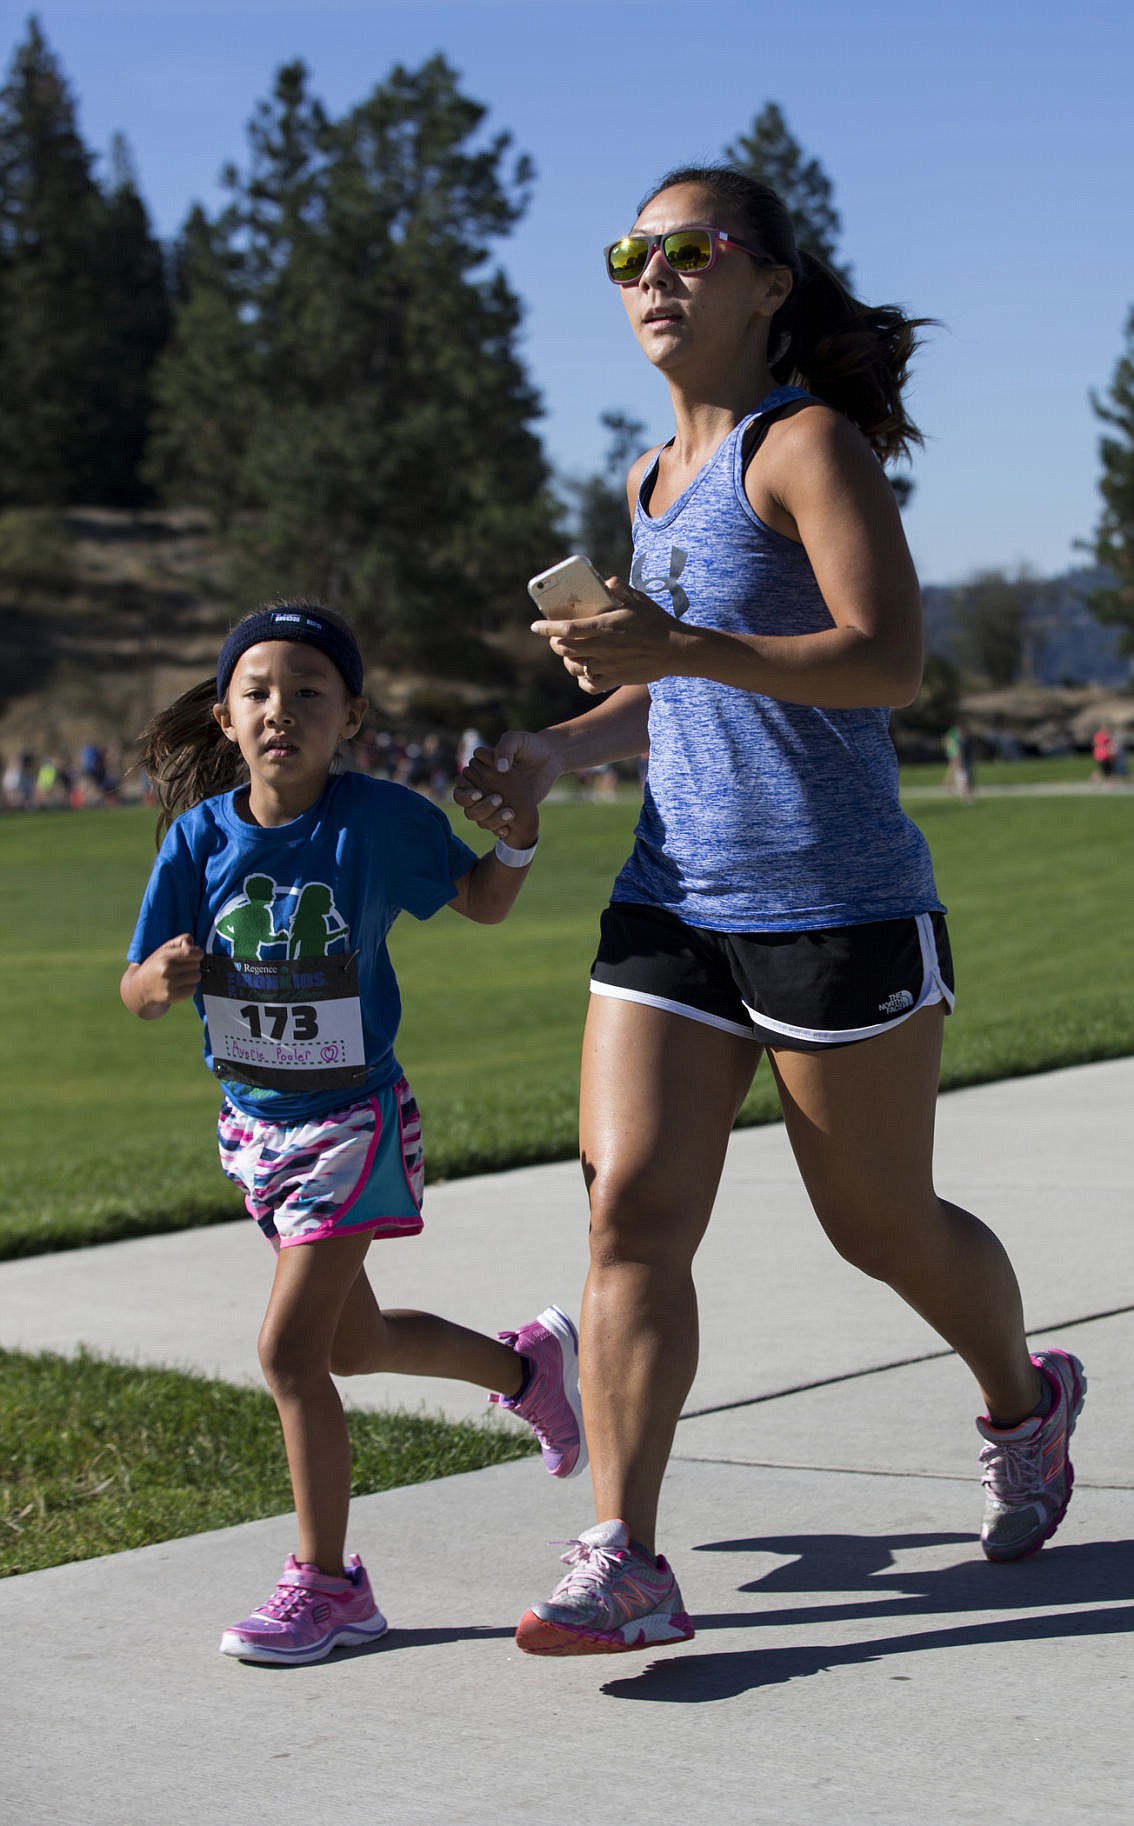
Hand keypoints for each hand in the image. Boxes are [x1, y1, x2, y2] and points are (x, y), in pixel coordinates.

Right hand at [141, 934, 202, 1008]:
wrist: (139, 988)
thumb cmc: (156, 965)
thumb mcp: (164, 949)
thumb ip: (180, 941)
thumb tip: (193, 943)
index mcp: (164, 957)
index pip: (191, 953)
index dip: (198, 953)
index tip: (195, 955)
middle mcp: (166, 970)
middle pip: (196, 965)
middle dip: (192, 965)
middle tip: (181, 967)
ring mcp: (168, 984)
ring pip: (196, 977)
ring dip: (191, 976)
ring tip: (180, 976)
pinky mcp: (171, 996)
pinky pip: (193, 989)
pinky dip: (189, 987)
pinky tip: (179, 985)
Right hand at [454, 732, 561, 837]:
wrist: (551, 758)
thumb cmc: (530, 746)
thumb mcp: (516, 740)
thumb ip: (505, 749)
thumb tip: (499, 768)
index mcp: (479, 769)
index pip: (461, 784)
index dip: (465, 792)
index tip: (479, 792)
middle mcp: (484, 785)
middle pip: (467, 804)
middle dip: (478, 807)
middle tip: (498, 800)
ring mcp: (495, 799)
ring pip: (480, 817)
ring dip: (491, 818)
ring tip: (510, 813)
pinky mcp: (509, 809)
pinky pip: (496, 825)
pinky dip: (499, 828)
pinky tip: (509, 828)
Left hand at [532, 580, 683, 694]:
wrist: (676, 649)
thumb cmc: (657, 622)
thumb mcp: (639, 599)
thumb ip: (620, 588)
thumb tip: (607, 582)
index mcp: (604, 627)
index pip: (566, 629)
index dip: (547, 628)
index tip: (535, 626)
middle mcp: (602, 648)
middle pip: (566, 649)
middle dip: (556, 644)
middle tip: (556, 639)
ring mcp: (608, 666)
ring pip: (575, 667)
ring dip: (568, 661)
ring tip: (570, 655)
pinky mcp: (616, 679)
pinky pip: (590, 685)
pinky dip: (583, 681)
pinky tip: (585, 673)